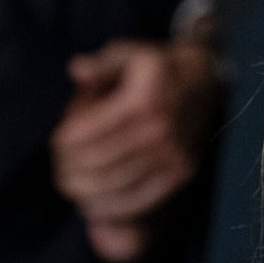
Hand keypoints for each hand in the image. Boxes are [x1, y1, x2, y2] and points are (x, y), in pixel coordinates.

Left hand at [50, 40, 219, 262]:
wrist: (206, 83)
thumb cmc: (156, 68)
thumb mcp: (128, 54)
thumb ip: (100, 64)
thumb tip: (76, 71)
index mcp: (142, 100)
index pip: (86, 133)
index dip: (62, 143)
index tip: (56, 142)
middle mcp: (160, 131)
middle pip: (96, 163)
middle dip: (68, 170)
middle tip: (58, 170)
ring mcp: (173, 156)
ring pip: (113, 187)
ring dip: (84, 192)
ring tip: (71, 187)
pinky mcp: (181, 174)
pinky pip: (139, 201)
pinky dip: (110, 208)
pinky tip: (92, 205)